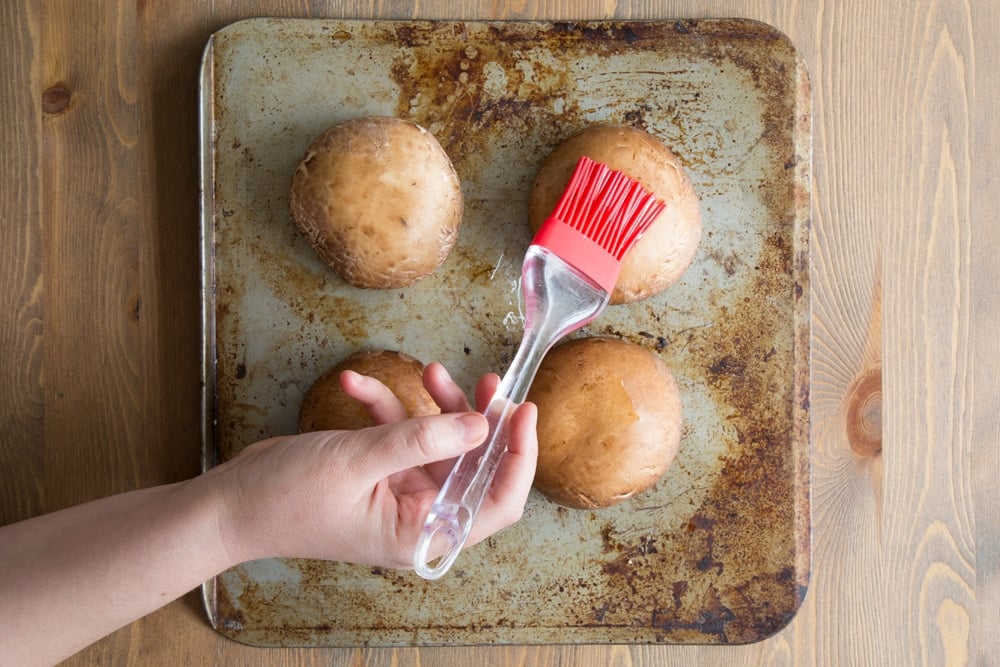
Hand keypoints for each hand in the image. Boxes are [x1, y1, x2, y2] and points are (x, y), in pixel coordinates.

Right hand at [207, 363, 537, 568]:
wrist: (230, 504)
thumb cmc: (285, 500)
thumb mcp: (356, 463)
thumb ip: (420, 441)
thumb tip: (481, 426)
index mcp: (422, 533)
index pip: (496, 502)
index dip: (517, 458)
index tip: (522, 411)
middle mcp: (418, 514)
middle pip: (472, 463)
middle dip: (477, 418)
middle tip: (486, 380)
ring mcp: (399, 491)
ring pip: (438, 440)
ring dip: (433, 404)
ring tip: (428, 370)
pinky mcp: (378, 468)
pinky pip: (397, 430)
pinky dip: (383, 404)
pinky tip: (354, 385)